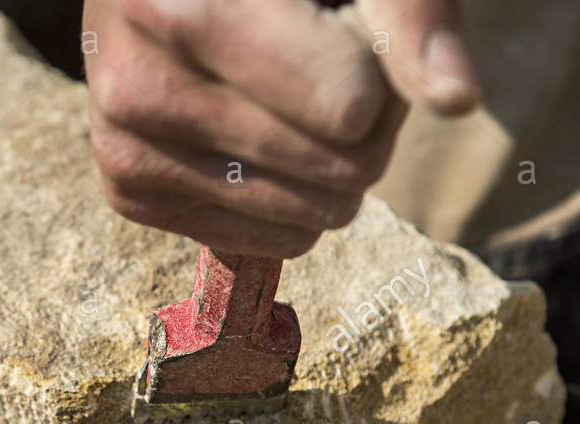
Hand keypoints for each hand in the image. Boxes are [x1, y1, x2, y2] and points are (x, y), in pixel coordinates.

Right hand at [84, 0, 479, 257]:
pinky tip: (258, 141)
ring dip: (331, 169)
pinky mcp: (128, 196)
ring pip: (308, 218)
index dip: (379, 72)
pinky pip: (272, 244)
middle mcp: (134, 87)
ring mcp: (123, 149)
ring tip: (294, 102)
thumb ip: (411, 14)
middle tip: (332, 68)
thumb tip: (456, 99)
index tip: (345, 28)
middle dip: (364, 125)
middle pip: (337, 168)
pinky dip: (289, 203)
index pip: (348, 108)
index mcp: (178, 7)